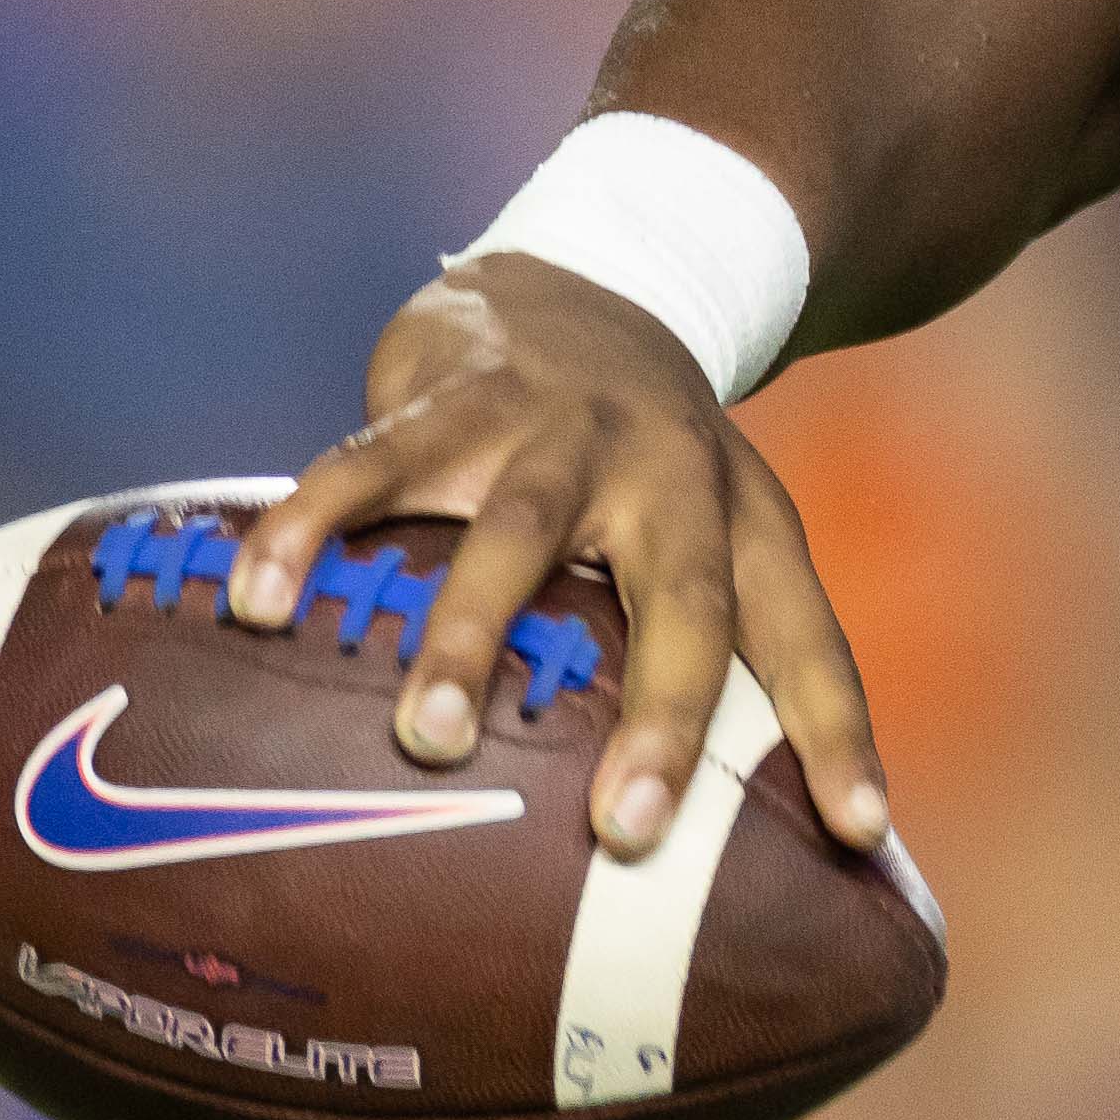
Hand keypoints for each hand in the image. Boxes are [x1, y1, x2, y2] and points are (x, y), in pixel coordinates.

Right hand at [227, 254, 899, 867]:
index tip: (860, 829)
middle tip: (628, 828)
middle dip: (665, 714)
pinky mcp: (450, 394)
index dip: (838, 730)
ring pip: (520, 532)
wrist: (586, 275)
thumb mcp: (711, 531)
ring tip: (428, 739)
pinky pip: (372, 465)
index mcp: (742, 519)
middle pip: (684, 595)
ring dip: (473, 635)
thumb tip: (697, 844)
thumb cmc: (648, 463)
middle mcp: (668, 472)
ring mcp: (558, 428)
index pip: (807, 635)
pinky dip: (311, 530)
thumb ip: (705, 661)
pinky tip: (259, 601)